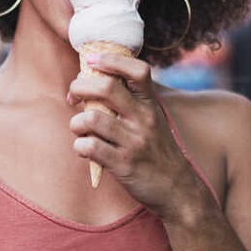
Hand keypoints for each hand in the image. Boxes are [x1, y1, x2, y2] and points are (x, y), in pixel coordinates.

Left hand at [66, 52, 208, 217]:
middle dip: (79, 87)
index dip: (112, 60)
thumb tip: (96, 79)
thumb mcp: (152, 120)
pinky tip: (85, 148)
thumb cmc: (156, 150)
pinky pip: (89, 147)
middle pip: (106, 88)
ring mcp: (133, 142)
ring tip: (79, 128)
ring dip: (76, 122)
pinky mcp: (123, 165)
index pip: (138, 70)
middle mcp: (143, 119)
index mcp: (150, 104)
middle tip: (73, 97)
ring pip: (91, 119)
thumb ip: (131, 101)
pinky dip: (80, 146)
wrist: (177, 189)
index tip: (93, 60)